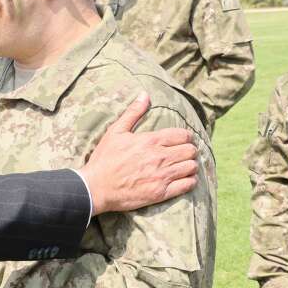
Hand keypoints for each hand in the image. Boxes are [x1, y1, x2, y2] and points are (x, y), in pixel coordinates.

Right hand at [80, 93, 197, 213]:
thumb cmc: (105, 158)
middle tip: (184, 154)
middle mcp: (160, 157)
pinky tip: (184, 179)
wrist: (96, 187)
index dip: (186, 137)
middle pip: (191, 151)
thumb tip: (145, 94)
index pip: (183, 135)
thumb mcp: (116, 131)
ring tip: (184, 166)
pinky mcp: (161, 193)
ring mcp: (162, 176)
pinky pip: (187, 185)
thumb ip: (133, 112)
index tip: (183, 140)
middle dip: (190, 150)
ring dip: (190, 166)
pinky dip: (189, 182)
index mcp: (151, 140)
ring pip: (192, 167)